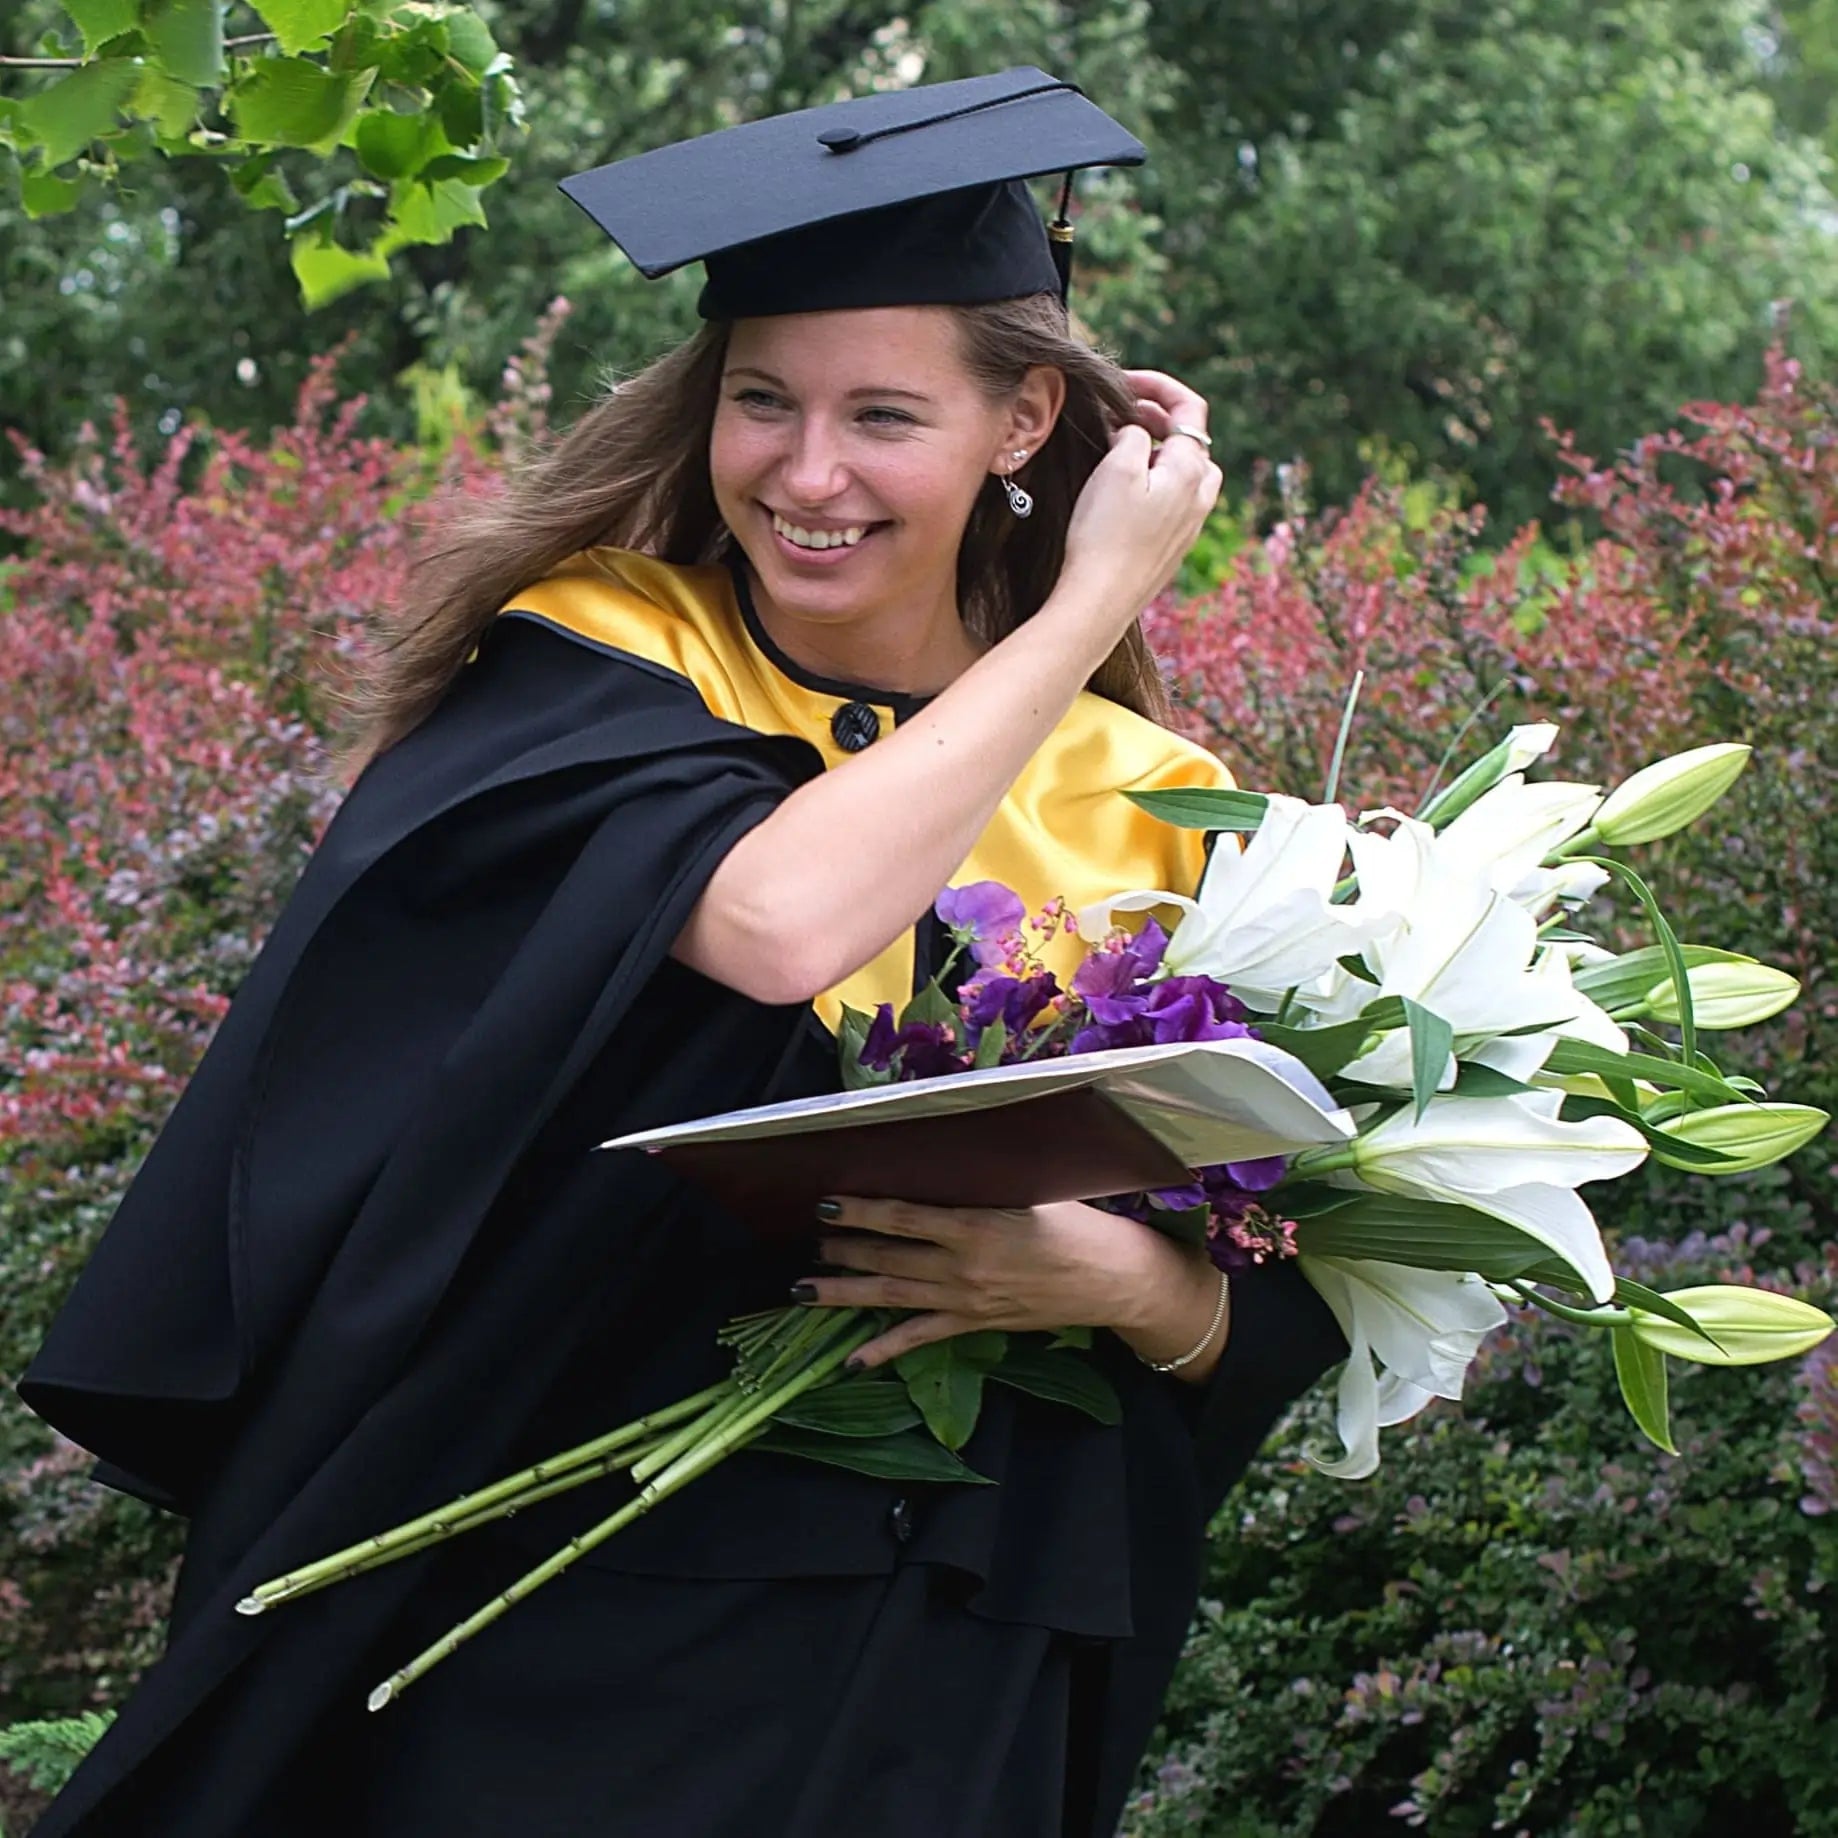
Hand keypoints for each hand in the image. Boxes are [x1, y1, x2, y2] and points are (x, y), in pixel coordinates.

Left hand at [796, 1196, 1231, 1382]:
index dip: (861, 1211)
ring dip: (845, 1294)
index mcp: (976, 1226)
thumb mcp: (1031, 1191)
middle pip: (888, 1259)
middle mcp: (963, 1267)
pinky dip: (883, 1351)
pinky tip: (851, 1359)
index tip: (827, 1203)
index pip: (903, 1218)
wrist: (1113, 1280)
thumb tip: (937, 1164)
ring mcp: (965, 1301)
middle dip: (843, 1251)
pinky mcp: (974, 1324)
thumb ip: (983, 1185)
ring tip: (803, 1291)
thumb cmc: (1077, 1224)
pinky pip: (920, 1339)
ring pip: (892, 1298)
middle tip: (809, 1243)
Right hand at [1050, 368, 1222, 650]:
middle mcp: (1199, 497)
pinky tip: (1122, 495)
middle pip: (1191, 440)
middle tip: (1118, 416)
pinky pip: (1171, 502)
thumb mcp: (1117, 467)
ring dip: (1156, 454)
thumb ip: (1134, 434)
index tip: (1124, 382)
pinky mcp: (1172, 549)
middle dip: (1158, 420)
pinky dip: (1152, 483)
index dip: (1159, 386)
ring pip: (1182, 472)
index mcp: (1190, 470)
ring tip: (1119, 453)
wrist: (1098, 602)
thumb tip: (1138, 431)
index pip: (1191, 408)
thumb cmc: (1104, 535)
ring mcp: (1189, 526)